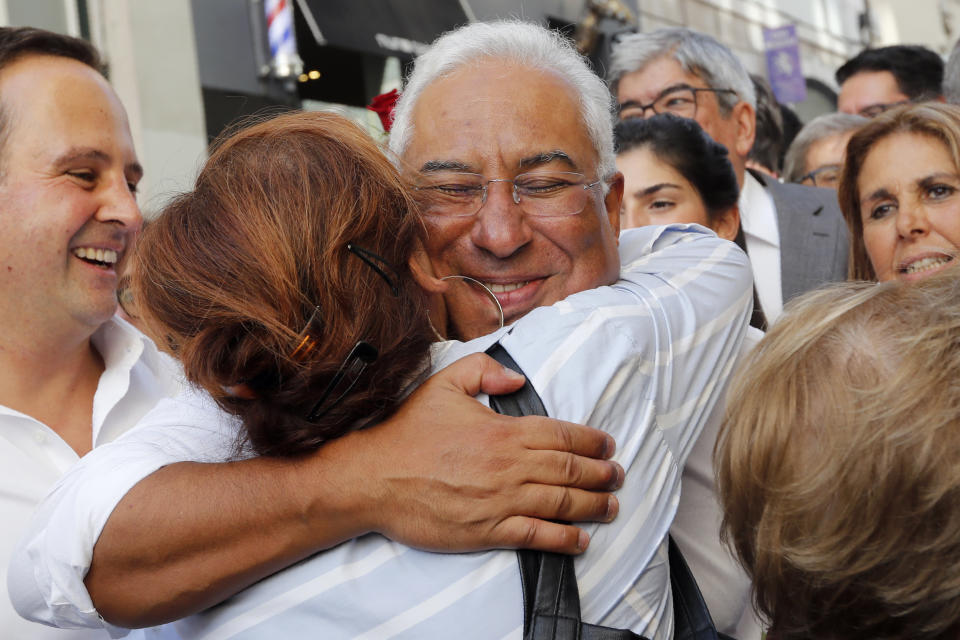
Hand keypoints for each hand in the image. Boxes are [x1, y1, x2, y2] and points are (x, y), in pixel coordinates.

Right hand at [322, 353, 622, 553]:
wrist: (375, 477)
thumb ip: (484, 371)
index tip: (608, 445)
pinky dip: (564, 539)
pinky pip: (536, 535)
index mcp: (503, 431)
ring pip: (561, 503)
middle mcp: (509, 466)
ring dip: (593, 505)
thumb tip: (517, 379)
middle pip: (570, 470)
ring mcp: (501, 501)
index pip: (561, 435)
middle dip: (602, 473)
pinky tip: (581, 540)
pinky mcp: (488, 530)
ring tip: (611, 505)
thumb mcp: (444, 384)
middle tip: (618, 475)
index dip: (591, 440)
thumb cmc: (409, 432)